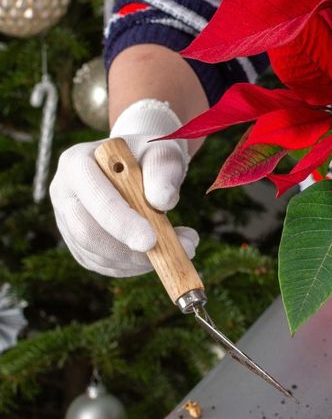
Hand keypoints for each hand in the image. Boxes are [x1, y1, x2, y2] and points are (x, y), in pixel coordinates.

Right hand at [50, 99, 196, 276]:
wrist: (139, 165)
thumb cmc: (150, 156)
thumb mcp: (162, 152)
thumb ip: (163, 170)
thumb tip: (162, 200)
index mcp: (76, 163)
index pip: (94, 196)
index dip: (120, 221)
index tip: (150, 240)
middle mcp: (63, 192)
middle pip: (87, 232)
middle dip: (130, 250)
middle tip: (175, 252)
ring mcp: (66, 220)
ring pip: (96, 254)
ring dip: (139, 260)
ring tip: (181, 247)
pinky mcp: (77, 242)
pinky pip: (102, 264)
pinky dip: (133, 266)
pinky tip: (159, 255)